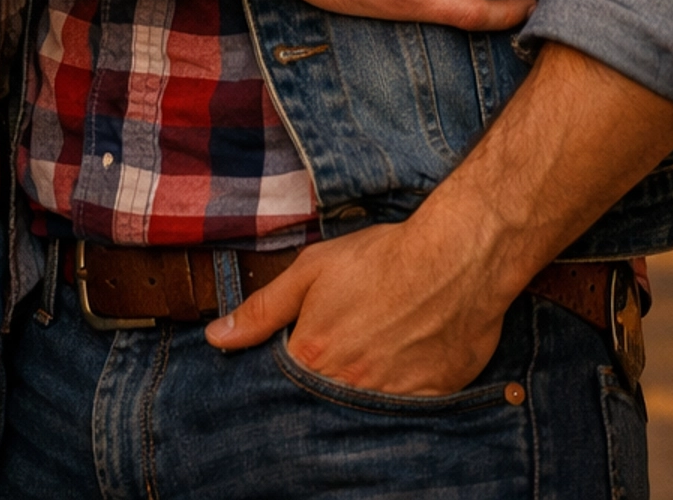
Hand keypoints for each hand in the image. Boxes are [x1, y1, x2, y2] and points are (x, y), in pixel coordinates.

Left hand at [207, 211, 504, 394]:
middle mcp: (347, 386)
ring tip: (369, 355)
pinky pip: (401, 413)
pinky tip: (399, 366)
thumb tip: (217, 337)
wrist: (455, 260)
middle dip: (321, 385)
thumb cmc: (381, 259)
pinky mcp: (426, 402)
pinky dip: (395, 397)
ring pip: (360, 410)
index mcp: (313, 355)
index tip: (296, 356)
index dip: (287, 372)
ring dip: (357, 391)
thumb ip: (263, 309)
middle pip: (321, 402)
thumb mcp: (312, 270)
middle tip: (339, 349)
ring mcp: (387, 398)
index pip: (283, 384)